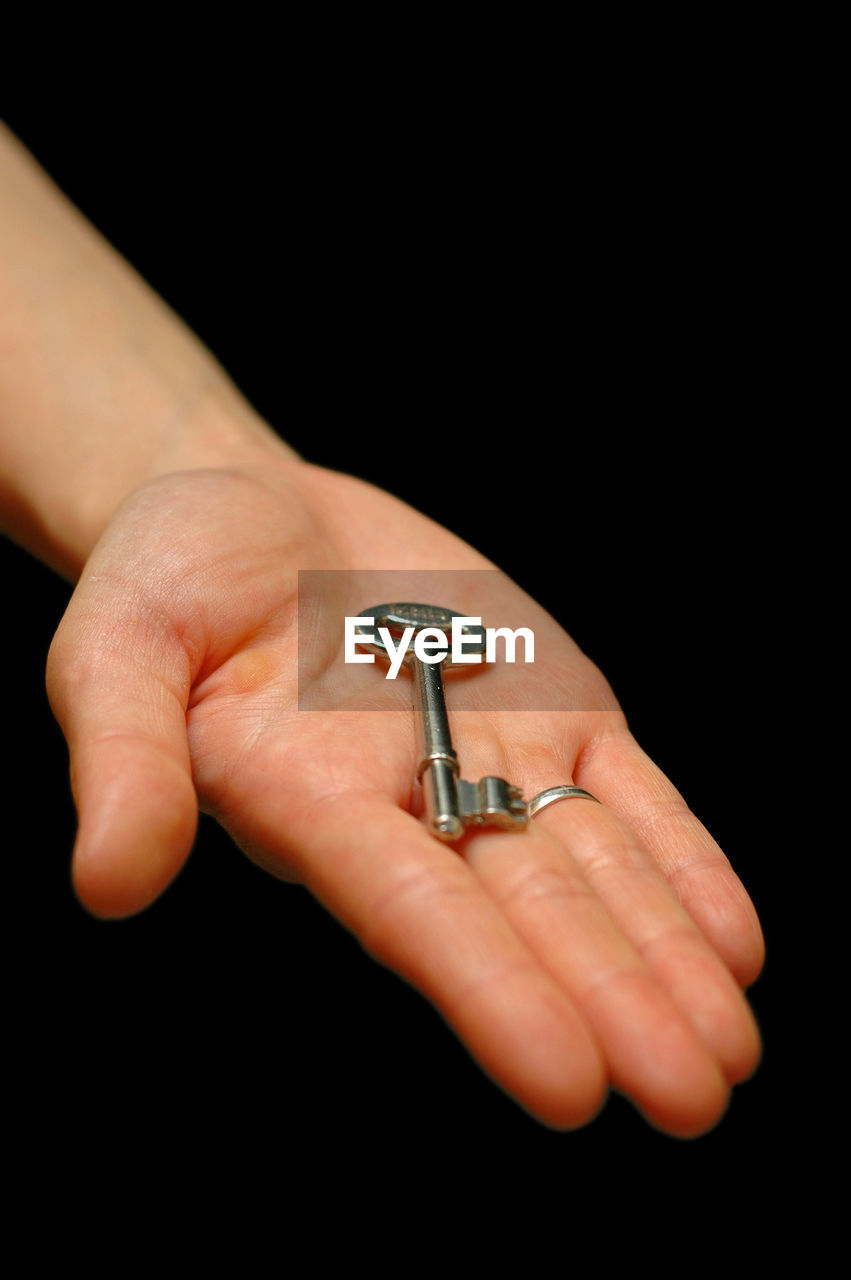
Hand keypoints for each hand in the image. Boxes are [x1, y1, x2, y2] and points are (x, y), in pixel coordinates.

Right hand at [46, 455, 762, 1136]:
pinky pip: (626, 788)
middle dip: (610, 999)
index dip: (487, 988)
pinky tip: (730, 940)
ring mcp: (489, 750)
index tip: (567, 1084)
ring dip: (661, 955)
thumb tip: (112, 884)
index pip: (409, 909)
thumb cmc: (168, 577)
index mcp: (306, 798)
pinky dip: (680, 857)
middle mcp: (410, 799)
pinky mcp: (546, 700)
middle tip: (691, 1098)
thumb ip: (123, 757)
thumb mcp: (117, 645)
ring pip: (591, 866)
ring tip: (726, 1047)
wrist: (254, 511)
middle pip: (524, 910)